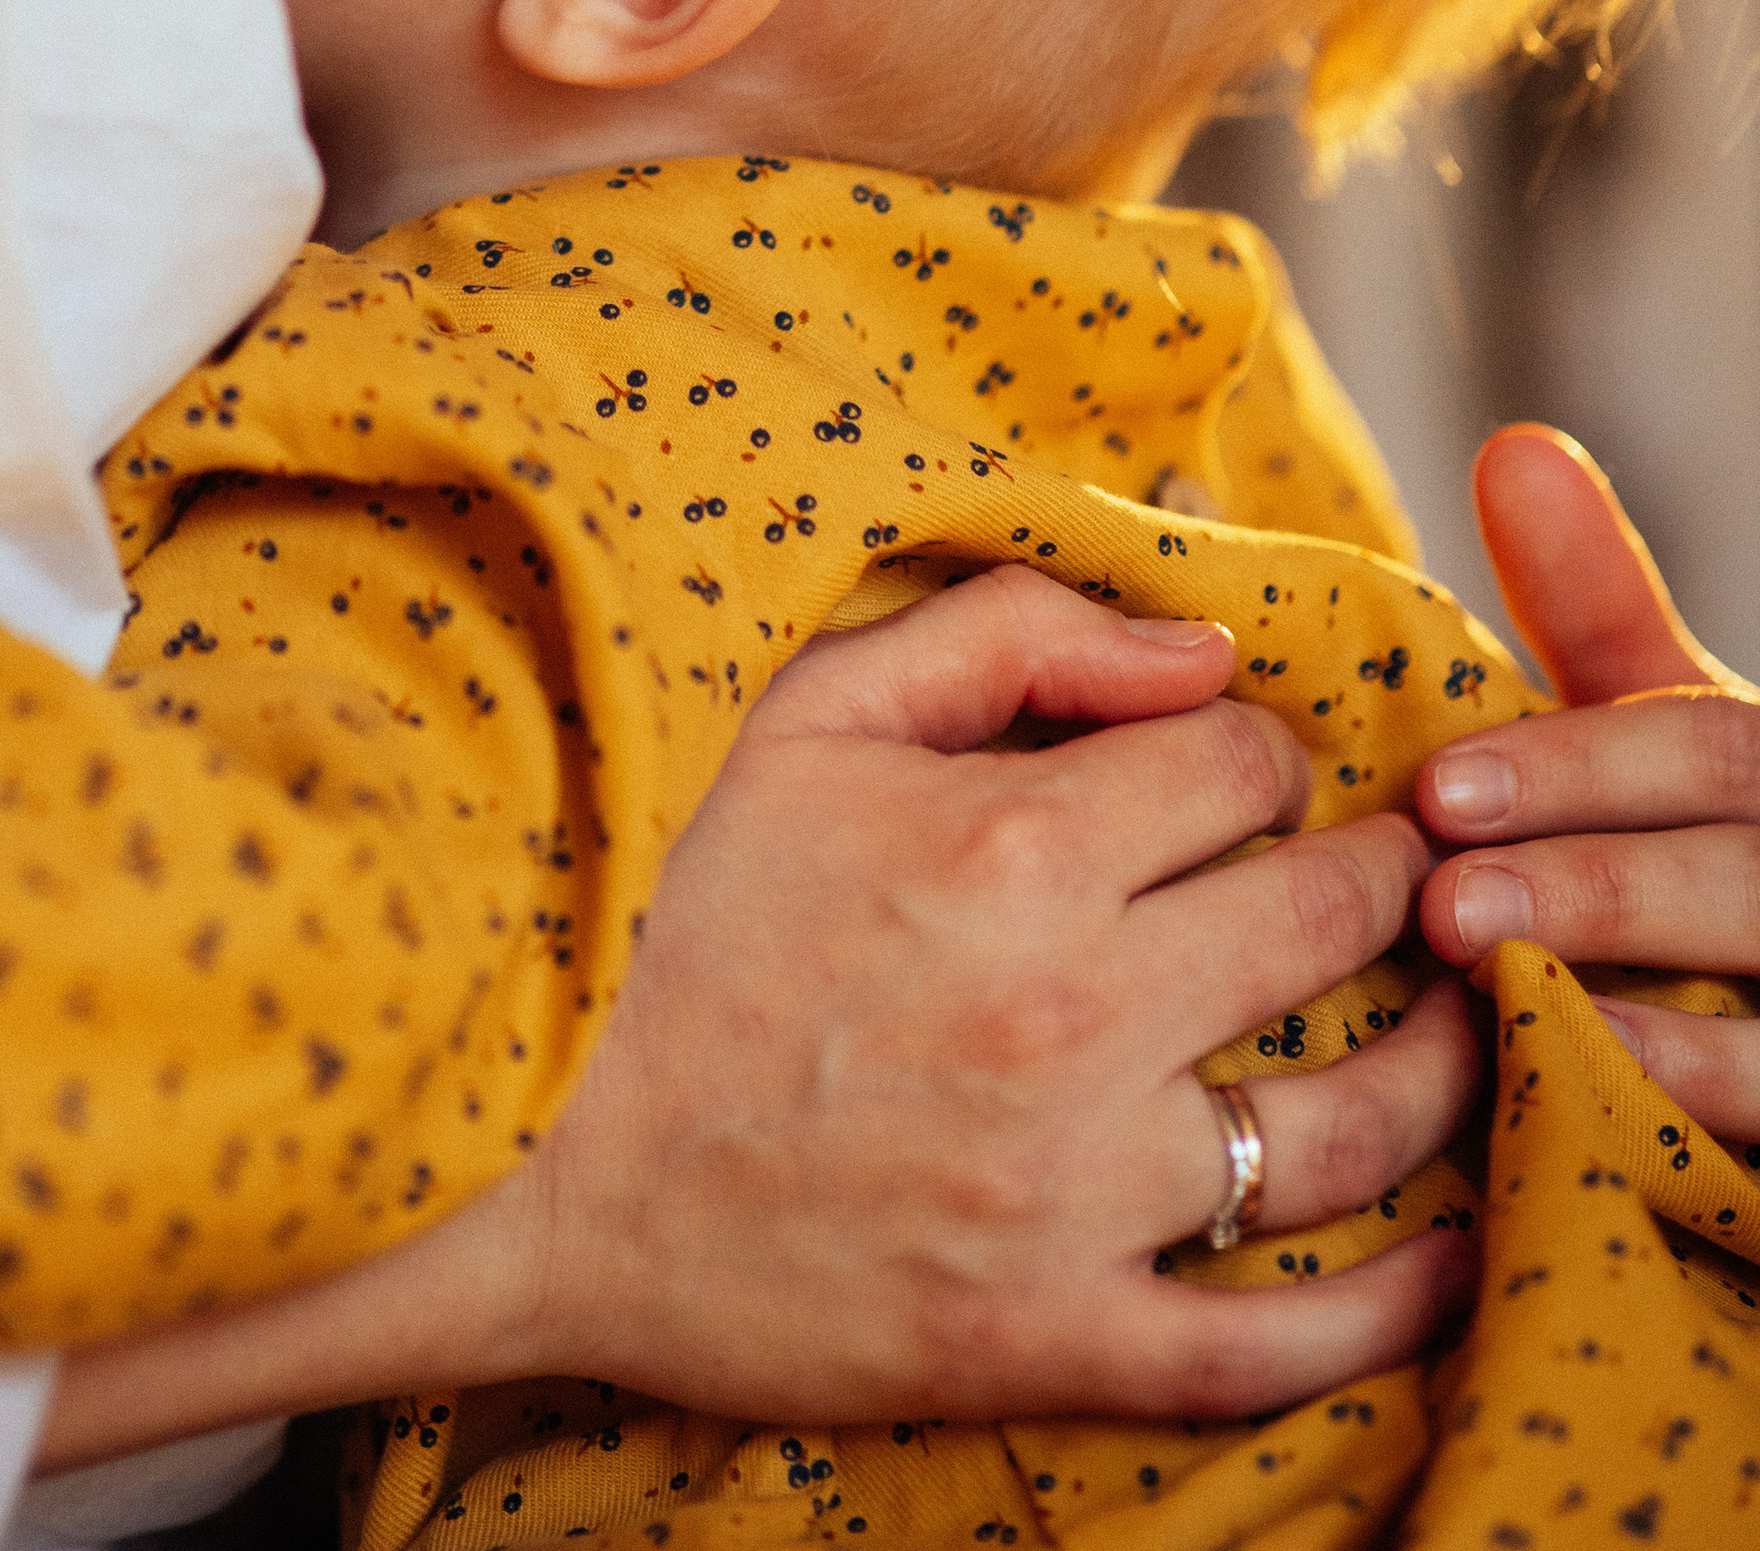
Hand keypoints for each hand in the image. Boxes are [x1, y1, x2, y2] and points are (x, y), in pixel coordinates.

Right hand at [33, 566, 1477, 1465]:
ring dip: (1435, 1064)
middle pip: (1330, 916)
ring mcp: (1072, 1192)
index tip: (1239, 770)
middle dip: (1378, 873)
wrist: (529, 1154)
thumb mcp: (804, 716)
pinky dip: (1390, 1309)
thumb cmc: (663, 908)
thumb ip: (1007, 637)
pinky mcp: (1050, 1336)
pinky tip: (1448, 1261)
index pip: (1243, 759)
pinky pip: (1274, 1343)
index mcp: (1014, 847)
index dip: (1258, 747)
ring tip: (1452, 1025)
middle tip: (1382, 873)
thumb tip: (1201, 648)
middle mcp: (1072, 1016)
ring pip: (1347, 1123)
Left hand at [1419, 422, 1759, 1135]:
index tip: (1437, 790)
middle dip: (1592, 883)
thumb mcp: (1669, 738)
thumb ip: (1601, 618)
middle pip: (1745, 873)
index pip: (1707, 747)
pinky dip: (1694, 1103)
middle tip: (1437, 902)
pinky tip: (1591, 1091)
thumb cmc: (1713, 865)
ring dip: (1636, 1007)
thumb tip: (1516, 450)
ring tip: (1493, 996)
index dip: (1576, 766)